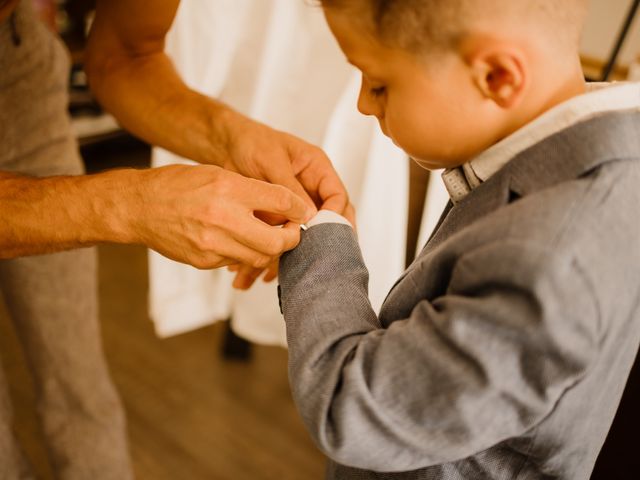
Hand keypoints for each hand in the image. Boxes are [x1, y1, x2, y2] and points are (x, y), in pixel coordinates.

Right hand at [127, 165, 313, 268]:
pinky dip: (245, 254)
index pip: (281, 201)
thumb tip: (284, 207)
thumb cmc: (177, 185)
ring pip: (260, 257)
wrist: (138, 206)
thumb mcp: (217, 174)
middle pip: (277, 240)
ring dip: (270, 249)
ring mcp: (212, 244)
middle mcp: (222, 217)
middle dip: (291, 238)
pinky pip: (237, 262)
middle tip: (293, 232)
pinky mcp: (204, 261)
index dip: (298, 209)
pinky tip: (241, 242)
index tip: (302, 212)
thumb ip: (251, 190)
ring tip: (270, 237)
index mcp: (228, 188)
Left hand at [217, 114, 353, 287]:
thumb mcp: (271, 160)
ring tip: (272, 275)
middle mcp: (312, 190)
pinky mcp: (278, 220)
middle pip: (327, 222)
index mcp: (318, 170)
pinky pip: (281, 240)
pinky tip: (257, 273)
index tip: (323, 234)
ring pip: (303, 236)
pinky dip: (271, 257)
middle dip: (318, 246)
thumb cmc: (253, 142)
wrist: (226, 146)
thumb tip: (309, 217)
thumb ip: (290, 188)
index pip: (338, 198)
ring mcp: (296, 207)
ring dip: (290, 257)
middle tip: (312, 264)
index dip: (334, 217)